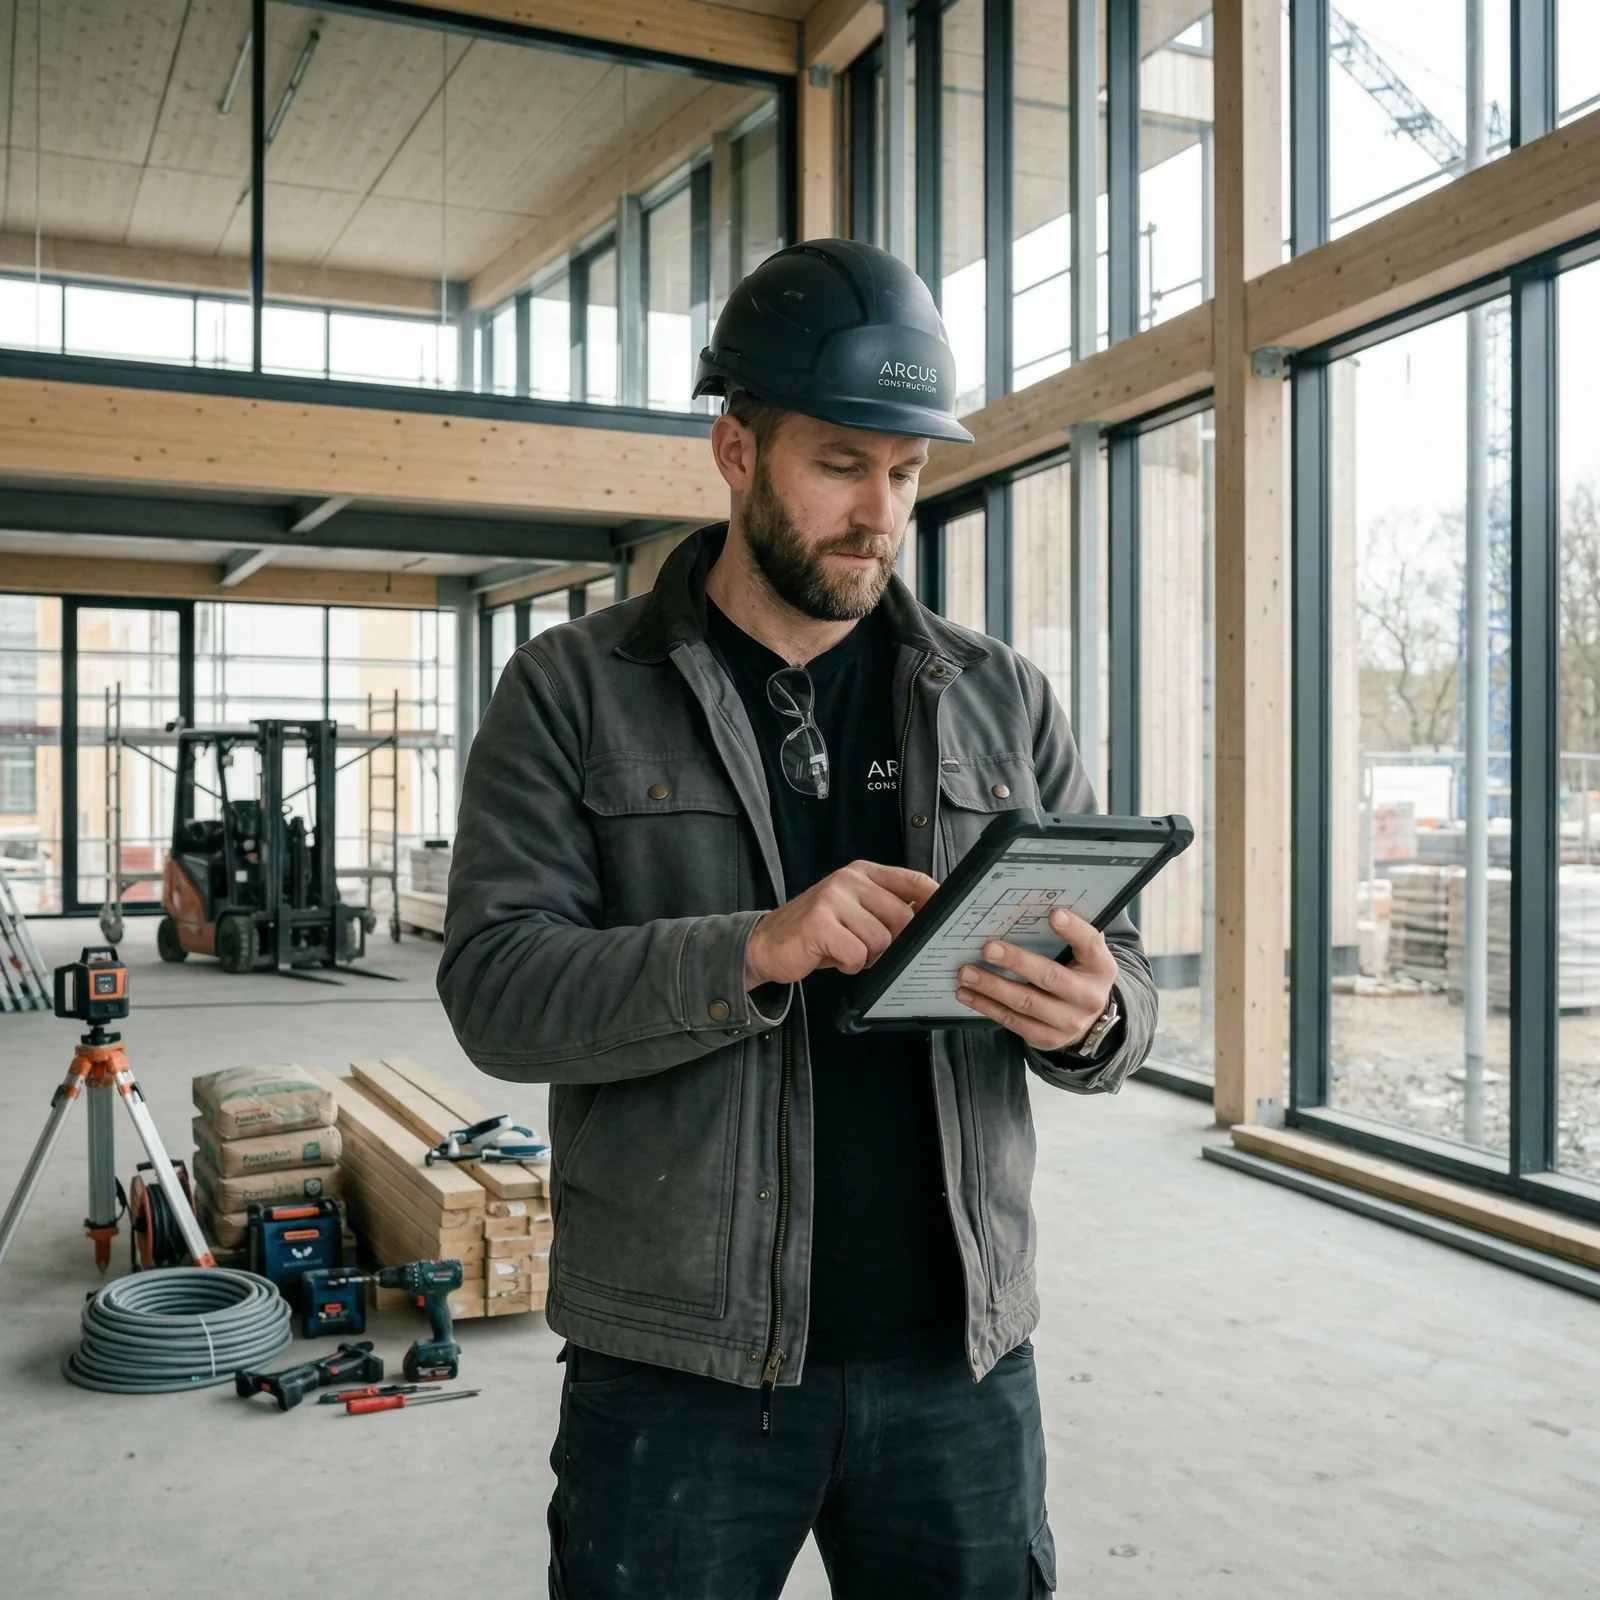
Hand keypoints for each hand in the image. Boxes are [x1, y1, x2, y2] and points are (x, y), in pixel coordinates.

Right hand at [746, 862, 939, 988]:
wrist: (767, 944)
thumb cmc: (819, 932)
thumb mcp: (854, 911)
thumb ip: (886, 908)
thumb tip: (930, 921)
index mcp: (862, 873)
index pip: (913, 880)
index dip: (936, 899)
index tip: (951, 917)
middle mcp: (848, 880)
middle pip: (903, 917)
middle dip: (894, 944)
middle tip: (871, 951)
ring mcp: (833, 899)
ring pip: (881, 940)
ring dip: (867, 957)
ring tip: (846, 951)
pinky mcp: (820, 923)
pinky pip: (857, 955)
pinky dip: (849, 966)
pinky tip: (833, 957)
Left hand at [955, 907, 1118, 1052]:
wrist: (1087, 1020)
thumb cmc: (1077, 974)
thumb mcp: (1084, 955)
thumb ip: (1069, 935)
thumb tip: (1037, 906)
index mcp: (1101, 967)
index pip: (1091, 944)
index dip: (1073, 930)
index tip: (1053, 914)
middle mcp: (1089, 997)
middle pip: (1050, 977)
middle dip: (1016, 962)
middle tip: (987, 948)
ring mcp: (1069, 1022)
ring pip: (1026, 1003)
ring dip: (992, 987)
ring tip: (967, 973)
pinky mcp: (1047, 1038)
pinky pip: (1013, 1022)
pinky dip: (987, 1006)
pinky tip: (967, 993)